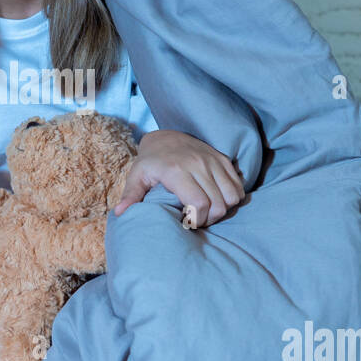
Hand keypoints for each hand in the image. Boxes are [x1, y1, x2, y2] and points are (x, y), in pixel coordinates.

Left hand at [112, 129, 244, 228]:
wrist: (166, 137)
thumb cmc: (150, 161)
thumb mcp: (137, 175)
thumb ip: (131, 194)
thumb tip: (121, 213)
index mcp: (176, 170)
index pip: (199, 203)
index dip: (198, 220)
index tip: (189, 223)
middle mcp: (198, 164)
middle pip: (218, 204)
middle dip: (210, 219)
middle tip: (198, 219)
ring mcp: (212, 160)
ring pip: (232, 196)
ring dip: (223, 209)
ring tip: (209, 210)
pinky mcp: (223, 159)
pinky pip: (238, 185)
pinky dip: (232, 197)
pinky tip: (218, 199)